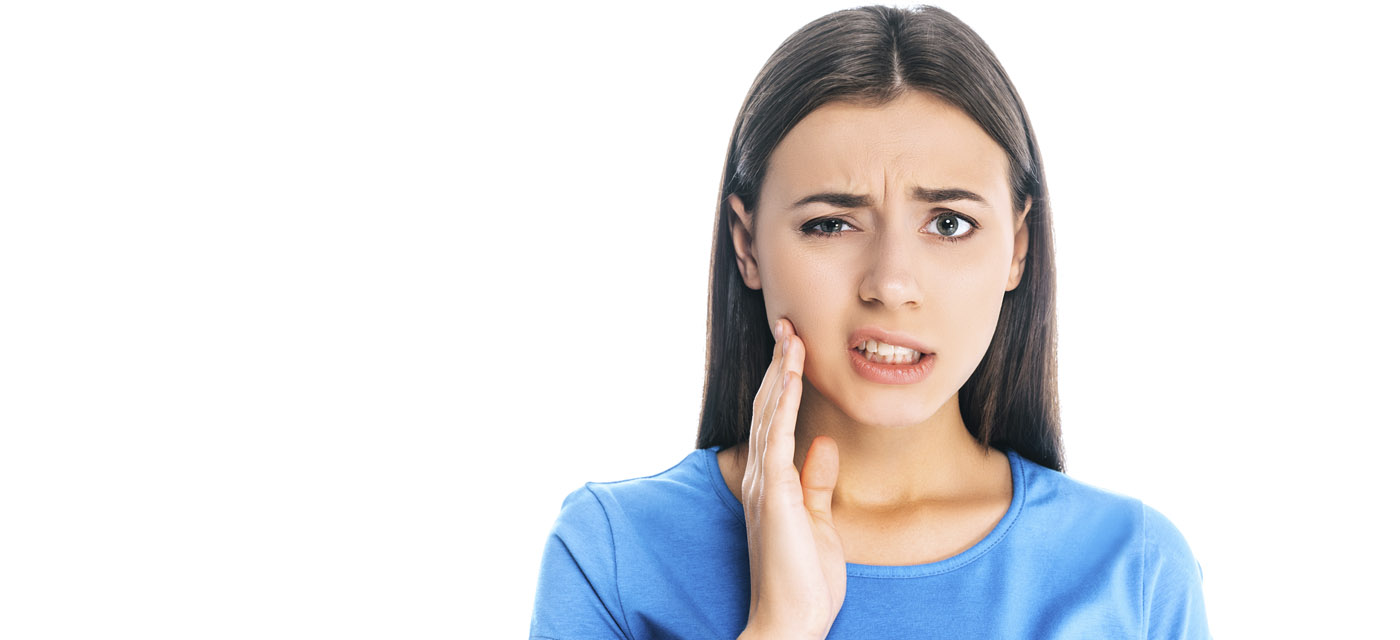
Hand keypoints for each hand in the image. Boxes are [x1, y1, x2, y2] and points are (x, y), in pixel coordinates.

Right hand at [739, 318, 844, 639]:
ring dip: (779, 371)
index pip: (774, 420)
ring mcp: (763, 484)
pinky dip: (782, 402)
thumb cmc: (803, 580)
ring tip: (789, 334)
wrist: (789, 620)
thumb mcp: (819, 522)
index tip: (794, 347)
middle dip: (778, 364)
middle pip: (766, 407)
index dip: (783, 381)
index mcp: (770, 483)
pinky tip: (791, 375)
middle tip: (787, 323)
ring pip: (768, 413)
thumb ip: (818, 483)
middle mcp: (759, 477)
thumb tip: (824, 444)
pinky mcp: (773, 494)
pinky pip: (777, 437)